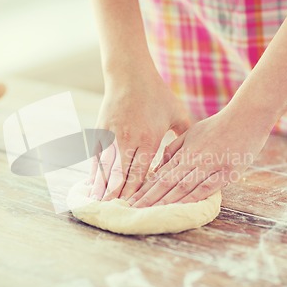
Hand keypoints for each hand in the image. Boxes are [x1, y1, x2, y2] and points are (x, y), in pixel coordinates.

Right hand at [89, 69, 189, 200]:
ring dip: (101, 188)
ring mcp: (111, 136)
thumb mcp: (176, 113)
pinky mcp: (100, 131)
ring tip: (97, 204)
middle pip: (121, 174)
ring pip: (105, 167)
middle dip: (117, 195)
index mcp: (148, 138)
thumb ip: (185, 135)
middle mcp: (127, 140)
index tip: (133, 207)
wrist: (129, 74)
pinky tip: (91, 185)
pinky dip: (93, 172)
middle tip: (114, 212)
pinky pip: (96, 156)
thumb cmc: (156, 94)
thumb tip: (195, 152)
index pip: (141, 172)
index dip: (136, 192)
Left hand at [128, 106, 271, 206]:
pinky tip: (181, 208)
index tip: (131, 199)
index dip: (145, 188)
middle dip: (149, 198)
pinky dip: (193, 198)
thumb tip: (158, 166)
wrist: (246, 117)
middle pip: (167, 182)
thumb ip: (175, 149)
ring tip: (150, 212)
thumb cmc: (218, 125)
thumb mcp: (192, 133)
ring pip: (183, 186)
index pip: (160, 174)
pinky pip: (207, 187)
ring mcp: (210, 166)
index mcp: (184, 151)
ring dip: (166, 200)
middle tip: (133, 210)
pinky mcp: (226, 172)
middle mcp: (193, 159)